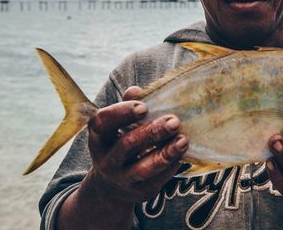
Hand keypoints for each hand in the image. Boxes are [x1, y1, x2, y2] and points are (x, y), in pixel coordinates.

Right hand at [85, 86, 188, 202]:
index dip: (121, 113)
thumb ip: (127, 107)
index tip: (143, 107)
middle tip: (174, 122)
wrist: (112, 186)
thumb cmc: (120, 144)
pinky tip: (182, 154)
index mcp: (99, 138)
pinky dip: (171, 166)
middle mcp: (106, 160)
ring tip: (183, 140)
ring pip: (143, 168)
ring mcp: (122, 179)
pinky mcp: (140, 192)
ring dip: (166, 153)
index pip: (102, 123)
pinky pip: (158, 179)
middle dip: (152, 133)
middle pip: (126, 145)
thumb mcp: (117, 127)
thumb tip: (136, 90)